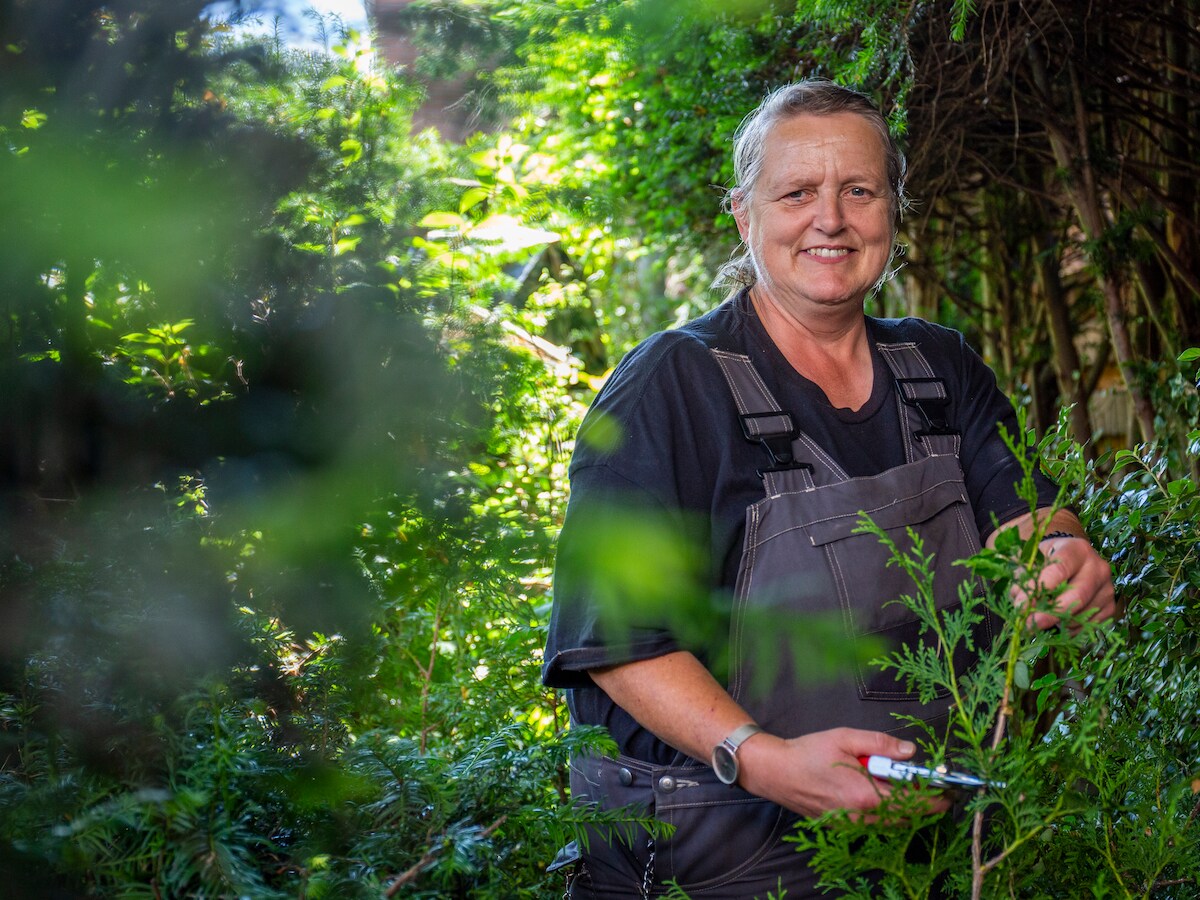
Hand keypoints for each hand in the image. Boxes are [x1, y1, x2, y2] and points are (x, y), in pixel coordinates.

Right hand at [738, 726, 951, 819]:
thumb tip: (911, 751)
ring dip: (907, 809)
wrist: (776, 772)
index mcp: (865, 794)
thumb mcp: (845, 737)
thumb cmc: (807, 752)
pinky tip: (884, 795)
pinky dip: (889, 813)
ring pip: (893, 824)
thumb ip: (881, 744)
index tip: (950, 788)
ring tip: (910, 788)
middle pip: (908, 817)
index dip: (936, 796)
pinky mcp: (844, 828)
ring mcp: (852, 826)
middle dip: (925, 803)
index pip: (913, 801)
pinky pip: (877, 825)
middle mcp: (861, 817)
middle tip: (936, 787)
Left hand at [1013, 535, 1116, 630]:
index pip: (1058, 571)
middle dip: (1050, 613)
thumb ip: (1023, 576)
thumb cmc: (1047, 559)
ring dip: (1057, 623)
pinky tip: (1056, 623)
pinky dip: (1069, 629)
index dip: (1038, 590)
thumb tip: (1020, 601)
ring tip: (1038, 621)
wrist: (1071, 560)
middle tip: (1027, 625)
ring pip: (1083, 614)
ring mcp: (1107, 588)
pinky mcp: (1111, 607)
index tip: (1020, 606)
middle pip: (1077, 596)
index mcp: (1077, 550)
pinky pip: (1089, 626)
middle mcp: (1098, 568)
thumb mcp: (1033, 559)